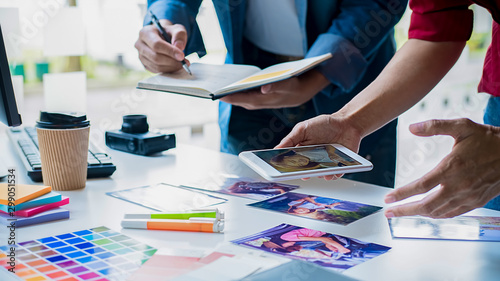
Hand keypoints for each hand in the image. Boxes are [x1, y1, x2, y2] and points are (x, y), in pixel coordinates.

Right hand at [135, 19, 189, 72]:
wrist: (161, 36)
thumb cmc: (168, 32)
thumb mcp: (176, 29)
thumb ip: (179, 35)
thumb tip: (179, 47)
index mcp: (145, 33)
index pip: (156, 44)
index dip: (170, 51)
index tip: (181, 56)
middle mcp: (139, 44)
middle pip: (155, 57)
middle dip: (172, 61)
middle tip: (184, 62)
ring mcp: (141, 56)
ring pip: (156, 66)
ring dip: (171, 67)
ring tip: (181, 63)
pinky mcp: (144, 64)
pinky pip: (156, 71)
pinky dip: (168, 70)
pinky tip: (175, 65)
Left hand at [219, 69, 329, 109]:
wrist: (300, 93)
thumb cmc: (293, 86)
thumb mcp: (288, 84)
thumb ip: (276, 86)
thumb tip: (264, 88)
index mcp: (261, 100)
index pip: (240, 99)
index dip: (227, 96)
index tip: (215, 93)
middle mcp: (256, 103)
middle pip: (235, 99)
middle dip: (224, 94)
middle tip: (211, 85)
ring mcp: (255, 102)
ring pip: (238, 98)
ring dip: (228, 92)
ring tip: (217, 83)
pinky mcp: (256, 98)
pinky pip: (241, 95)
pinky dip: (234, 90)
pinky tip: (229, 83)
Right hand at [276, 113, 362, 179]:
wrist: (346, 123)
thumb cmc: (324, 124)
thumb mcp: (303, 129)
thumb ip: (290, 140)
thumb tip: (276, 149)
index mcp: (302, 151)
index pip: (292, 162)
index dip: (288, 167)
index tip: (283, 171)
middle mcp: (313, 159)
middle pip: (305, 171)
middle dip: (304, 173)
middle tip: (303, 173)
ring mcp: (325, 163)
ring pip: (319, 174)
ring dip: (319, 174)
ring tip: (321, 171)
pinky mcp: (338, 165)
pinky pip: (334, 174)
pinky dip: (333, 174)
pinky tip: (332, 171)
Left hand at [385, 118, 499, 217]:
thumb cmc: (488, 139)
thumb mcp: (462, 126)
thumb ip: (435, 126)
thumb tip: (412, 127)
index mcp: (452, 168)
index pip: (420, 186)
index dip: (402, 194)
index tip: (388, 198)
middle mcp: (458, 186)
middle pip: (426, 205)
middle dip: (405, 211)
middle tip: (389, 212)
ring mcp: (468, 197)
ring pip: (438, 212)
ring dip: (418, 214)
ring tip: (403, 212)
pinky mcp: (476, 202)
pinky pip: (452, 213)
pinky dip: (436, 215)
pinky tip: (427, 212)